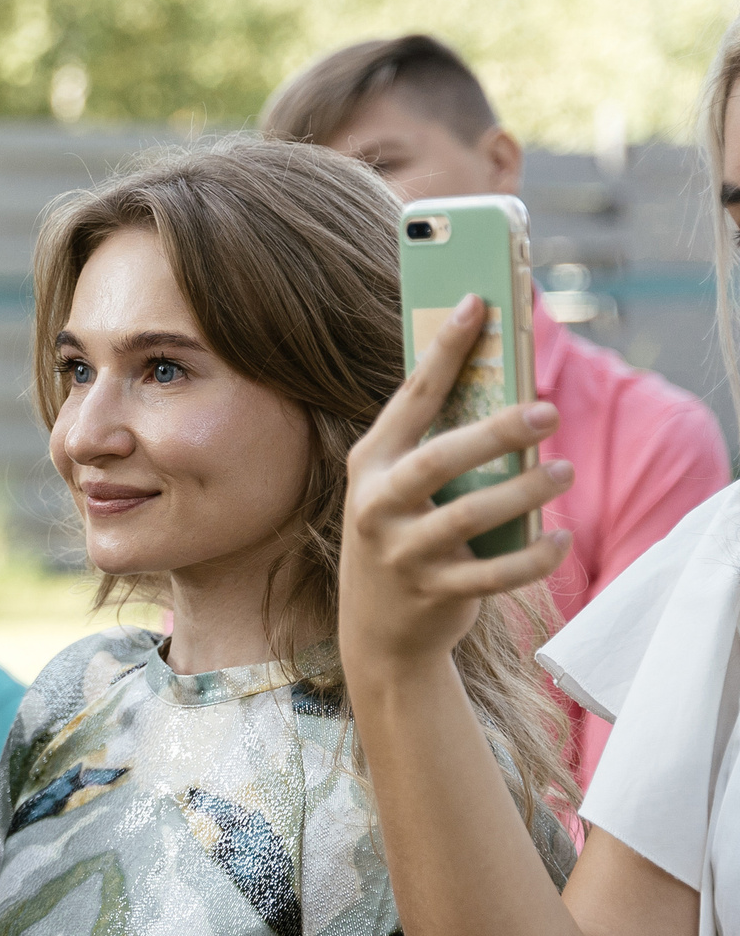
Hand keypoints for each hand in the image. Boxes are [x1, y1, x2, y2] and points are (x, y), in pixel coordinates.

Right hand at [340, 292, 573, 678]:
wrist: (378, 630)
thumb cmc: (404, 536)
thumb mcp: (399, 487)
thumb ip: (434, 441)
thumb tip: (502, 378)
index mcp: (372, 465)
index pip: (412, 398)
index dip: (445, 350)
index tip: (480, 304)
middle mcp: (377, 506)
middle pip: (441, 460)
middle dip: (496, 432)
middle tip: (546, 410)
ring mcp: (403, 553)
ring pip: (471, 516)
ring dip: (525, 491)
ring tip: (563, 470)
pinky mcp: (433, 592)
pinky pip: (493, 573)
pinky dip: (533, 556)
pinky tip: (560, 536)